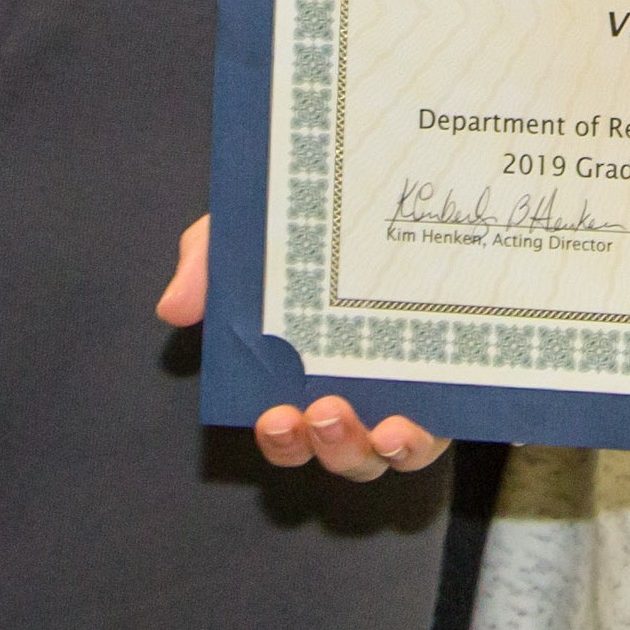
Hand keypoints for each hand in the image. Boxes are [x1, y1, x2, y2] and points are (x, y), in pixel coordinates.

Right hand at [156, 215, 449, 478]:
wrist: (393, 177)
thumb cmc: (306, 225)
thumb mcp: (251, 231)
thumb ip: (208, 262)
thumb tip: (174, 307)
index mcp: (305, 376)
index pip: (289, 431)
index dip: (282, 439)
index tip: (273, 415)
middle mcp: (358, 397)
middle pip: (343, 452)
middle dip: (329, 446)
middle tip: (320, 414)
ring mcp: (409, 392)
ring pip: (395, 452)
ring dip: (384, 448)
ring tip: (380, 428)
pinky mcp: (456, 380)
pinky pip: (447, 423)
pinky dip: (431, 431)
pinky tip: (422, 418)